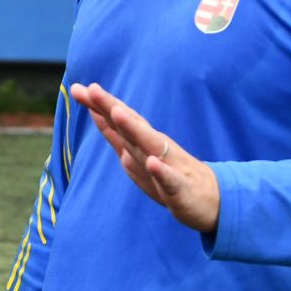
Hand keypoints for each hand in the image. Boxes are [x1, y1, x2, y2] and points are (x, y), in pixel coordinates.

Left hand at [70, 82, 219, 233]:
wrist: (212, 200)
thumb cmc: (171, 177)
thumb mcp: (138, 157)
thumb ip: (119, 137)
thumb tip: (98, 116)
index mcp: (143, 143)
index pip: (119, 120)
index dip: (99, 106)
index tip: (79, 89)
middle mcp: (155, 148)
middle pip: (131, 125)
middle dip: (111, 107)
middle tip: (92, 89)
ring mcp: (169, 166)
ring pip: (149, 145)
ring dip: (134, 129)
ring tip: (117, 113)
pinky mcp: (180, 188)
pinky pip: (170, 180)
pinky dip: (161, 171)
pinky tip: (153, 163)